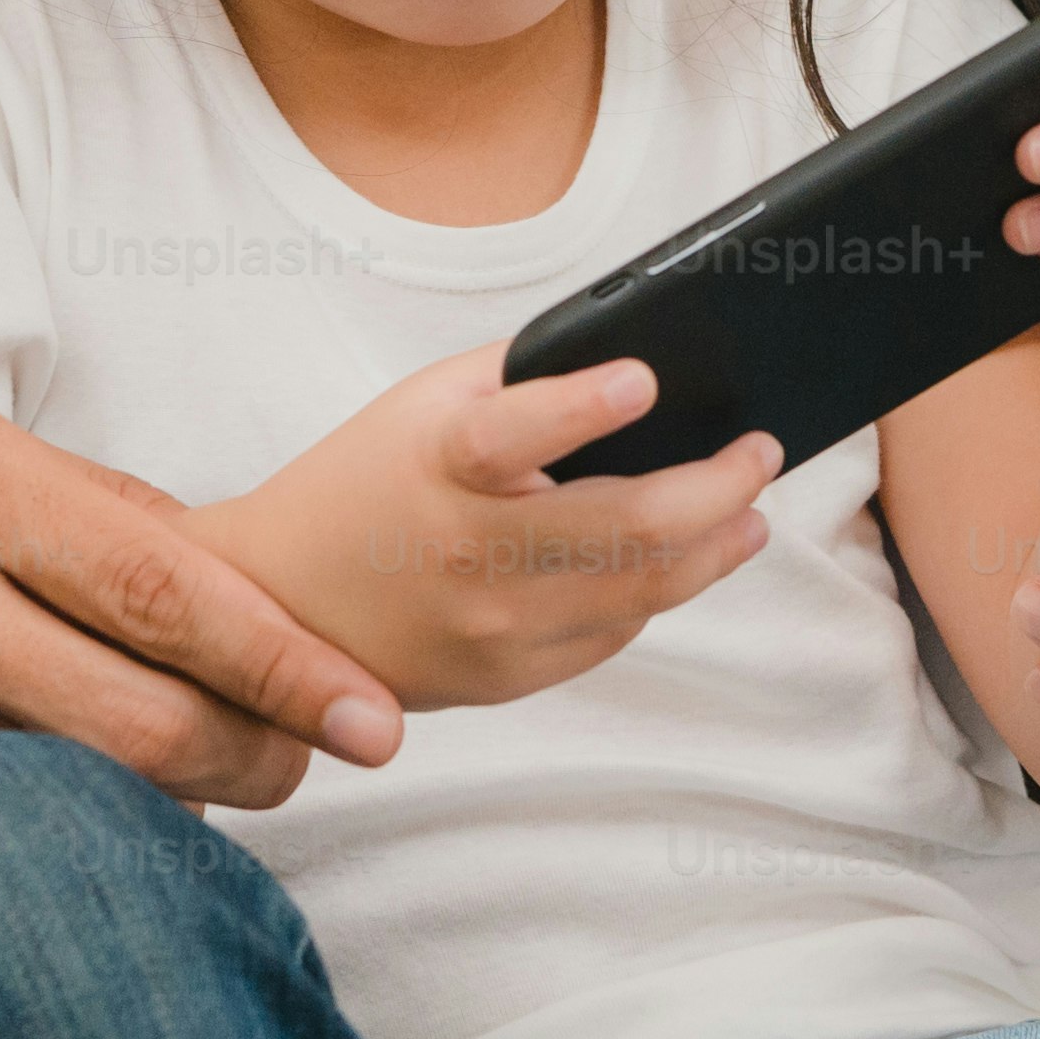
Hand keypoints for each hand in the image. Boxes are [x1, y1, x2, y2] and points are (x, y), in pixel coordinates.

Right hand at [0, 388, 412, 831]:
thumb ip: (66, 498)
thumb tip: (213, 562)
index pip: (174, 590)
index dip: (293, 665)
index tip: (379, 718)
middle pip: (157, 726)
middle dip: (263, 761)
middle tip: (310, 760)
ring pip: (86, 799)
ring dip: (168, 804)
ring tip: (201, 774)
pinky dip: (52, 839)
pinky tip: (67, 819)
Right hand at [187, 349, 780, 715]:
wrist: (279, 607)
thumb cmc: (365, 481)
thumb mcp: (424, 402)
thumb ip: (522, 377)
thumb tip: (635, 359)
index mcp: (440, 468)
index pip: (512, 437)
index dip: (581, 407)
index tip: (644, 377)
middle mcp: (471, 555)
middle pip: (625, 532)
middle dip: (718, 489)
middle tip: (760, 454)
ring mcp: (493, 628)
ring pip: (642, 592)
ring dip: (715, 548)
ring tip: (750, 515)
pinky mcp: (507, 679)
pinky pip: (614, 634)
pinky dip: (656, 592)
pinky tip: (681, 560)